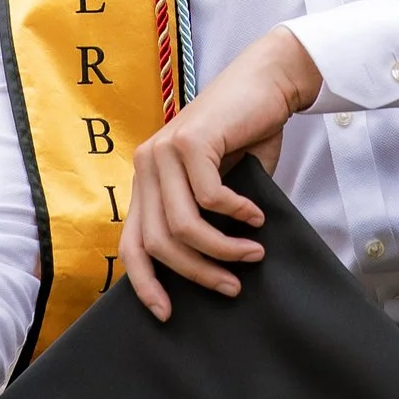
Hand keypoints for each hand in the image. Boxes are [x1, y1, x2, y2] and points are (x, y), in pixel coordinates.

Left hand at [121, 23, 323, 319]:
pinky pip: (209, 198)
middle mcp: (146, 166)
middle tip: (232, 285)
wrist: (266, 84)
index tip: (168, 313)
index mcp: (147, 181)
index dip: (146, 284)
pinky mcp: (190, 141)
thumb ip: (205, 222)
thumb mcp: (218, 188)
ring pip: (183, 225)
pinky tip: (257, 216)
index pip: (131, 244)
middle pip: (159, 243)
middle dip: (198, 273)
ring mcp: (164, 151)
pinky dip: (237, 214)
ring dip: (222, 249)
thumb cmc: (246, 139)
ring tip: (253, 255)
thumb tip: (210, 276)